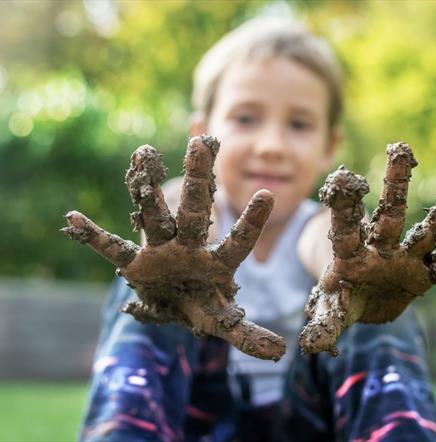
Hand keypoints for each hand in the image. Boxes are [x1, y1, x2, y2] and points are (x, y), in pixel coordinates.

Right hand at [62, 135, 284, 360]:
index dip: (252, 222)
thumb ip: (247, 333)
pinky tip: (73, 219)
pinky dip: (94, 237)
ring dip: (146, 187)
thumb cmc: (203, 305)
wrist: (173, 303)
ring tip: (144, 153)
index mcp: (216, 262)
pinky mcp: (136, 261)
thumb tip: (281, 352)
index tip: (267, 195)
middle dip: (197, 180)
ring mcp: (161, 249)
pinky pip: (113, 248)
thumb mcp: (223, 321)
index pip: (238, 241)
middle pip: (194, 211)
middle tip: (200, 143)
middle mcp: (189, 246)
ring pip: (155, 214)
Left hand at [299, 142, 435, 354]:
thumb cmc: (340, 298)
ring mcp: (405, 259)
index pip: (346, 227)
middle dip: (396, 184)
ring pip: (427, 230)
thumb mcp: (331, 310)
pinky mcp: (423, 275)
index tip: (342, 178)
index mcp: (351, 254)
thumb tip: (311, 345)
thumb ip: (324, 323)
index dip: (345, 206)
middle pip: (390, 213)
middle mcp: (381, 249)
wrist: (361, 303)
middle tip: (401, 147)